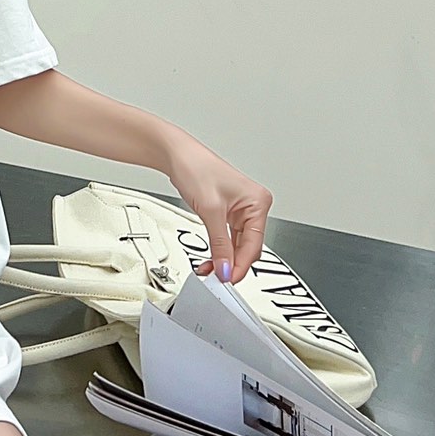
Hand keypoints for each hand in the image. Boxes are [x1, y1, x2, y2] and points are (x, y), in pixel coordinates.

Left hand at [163, 137, 272, 284]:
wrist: (176, 155)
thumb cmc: (196, 168)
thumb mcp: (210, 211)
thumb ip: (220, 244)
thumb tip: (226, 269)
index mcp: (258, 201)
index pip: (255, 245)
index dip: (240, 265)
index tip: (227, 281)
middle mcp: (253, 205)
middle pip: (247, 247)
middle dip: (232, 264)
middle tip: (217, 279)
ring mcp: (241, 209)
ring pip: (237, 245)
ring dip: (224, 259)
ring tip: (210, 271)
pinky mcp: (228, 212)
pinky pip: (228, 238)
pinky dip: (220, 250)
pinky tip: (212, 260)